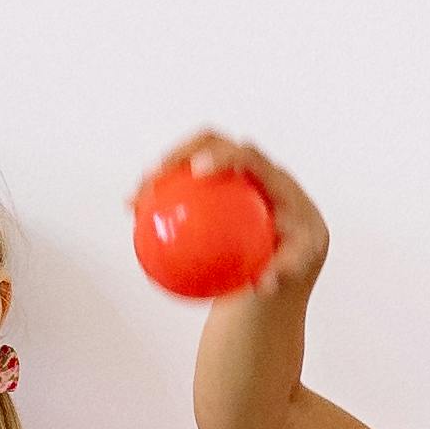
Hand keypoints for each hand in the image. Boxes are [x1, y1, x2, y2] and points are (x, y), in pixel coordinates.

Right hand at [153, 131, 327, 297]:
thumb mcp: (296, 266)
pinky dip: (159, 196)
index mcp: (274, 177)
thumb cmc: (293, 260)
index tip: (197, 170)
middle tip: (156, 175)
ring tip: (137, 196)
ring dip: (162, 173)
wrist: (288, 255)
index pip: (248, 155)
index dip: (223, 155)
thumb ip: (284, 270)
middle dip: (181, 152)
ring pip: (190, 161)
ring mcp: (229, 173)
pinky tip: (134, 211)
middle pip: (212, 144)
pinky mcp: (212, 186)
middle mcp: (250, 167)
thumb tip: (263, 284)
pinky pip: (182, 187)